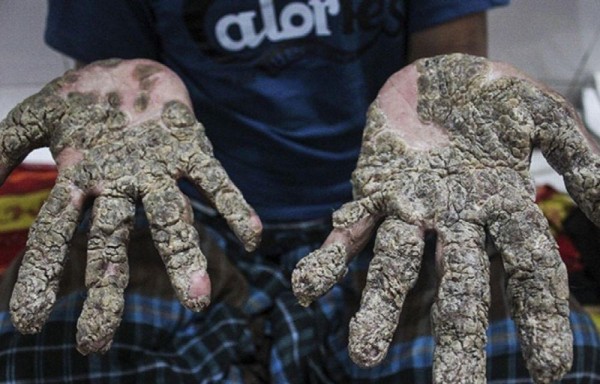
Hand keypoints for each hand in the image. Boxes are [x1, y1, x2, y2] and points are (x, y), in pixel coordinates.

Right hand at [0, 59, 261, 353]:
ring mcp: (158, 171)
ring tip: (198, 301)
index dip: (41, 275)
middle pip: (111, 243)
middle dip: (106, 289)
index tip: (28, 321)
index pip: (55, 235)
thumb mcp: (34, 117)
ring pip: (170, 220)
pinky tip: (254, 238)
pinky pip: (215, 181)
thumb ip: (3, 148)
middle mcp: (121, 186)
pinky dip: (235, 207)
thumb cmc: (82, 98)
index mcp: (82, 182)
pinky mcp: (191, 149)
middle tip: (96, 342)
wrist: (127, 67)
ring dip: (183, 258)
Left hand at [292, 54, 599, 382]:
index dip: (539, 317)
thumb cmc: (494, 93)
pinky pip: (348, 229)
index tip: (549, 370)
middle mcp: (455, 220)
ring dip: (378, 308)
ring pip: (396, 267)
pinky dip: (327, 259)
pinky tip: (305, 290)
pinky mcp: (372, 192)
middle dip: (457, 336)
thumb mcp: (543, 114)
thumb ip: (578, 154)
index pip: (527, 271)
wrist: (438, 71)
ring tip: (363, 354)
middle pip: (459, 285)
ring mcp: (410, 210)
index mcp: (502, 207)